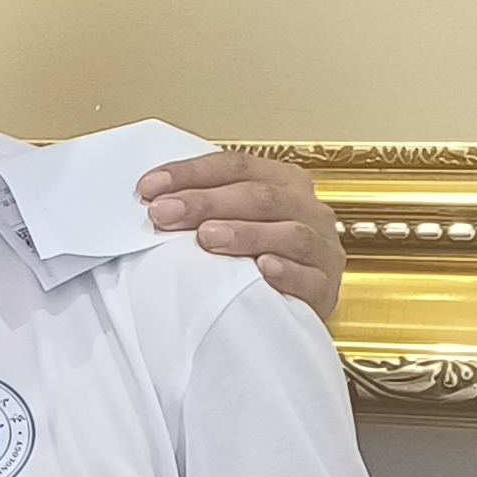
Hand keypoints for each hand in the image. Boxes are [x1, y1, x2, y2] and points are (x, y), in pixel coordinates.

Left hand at [140, 148, 342, 318]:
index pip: (235, 166)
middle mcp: (306, 210)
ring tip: (206, 239)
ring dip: (245, 234)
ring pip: (289, 233)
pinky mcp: (326, 288)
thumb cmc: (252, 262)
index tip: (150, 188)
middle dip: (206, 203)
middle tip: (165, 214)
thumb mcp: (231, 224)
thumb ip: (204, 209)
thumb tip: (151, 200)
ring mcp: (322, 248)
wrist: (286, 311)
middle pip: (259, 196)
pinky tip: (262, 269)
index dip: (191, 174)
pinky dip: (286, 272)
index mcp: (283, 183)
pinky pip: (310, 278)